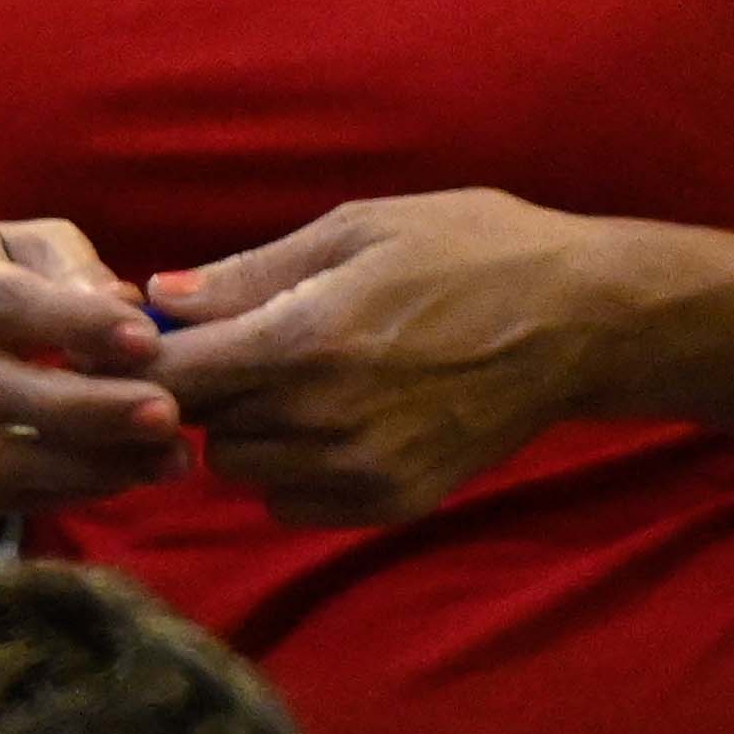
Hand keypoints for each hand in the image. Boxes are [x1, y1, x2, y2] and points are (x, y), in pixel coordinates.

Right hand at [0, 217, 183, 523]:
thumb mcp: (31, 249)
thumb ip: (74, 266)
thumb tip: (118, 301)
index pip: (3, 303)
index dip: (77, 325)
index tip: (149, 341)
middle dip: (89, 410)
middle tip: (168, 415)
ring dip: (89, 465)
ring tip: (168, 459)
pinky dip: (64, 493)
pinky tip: (123, 478)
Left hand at [144, 195, 648, 529]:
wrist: (586, 320)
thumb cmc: (476, 251)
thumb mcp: (362, 229)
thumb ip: (250, 272)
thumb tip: (160, 296)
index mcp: (301, 341)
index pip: (166, 375)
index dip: (147, 358)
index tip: (160, 339)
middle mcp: (319, 419)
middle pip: (195, 425)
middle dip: (207, 389)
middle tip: (253, 348)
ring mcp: (354, 470)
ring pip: (239, 467)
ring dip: (250, 431)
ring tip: (306, 381)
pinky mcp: (386, 504)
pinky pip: (289, 503)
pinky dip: (294, 471)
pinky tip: (338, 423)